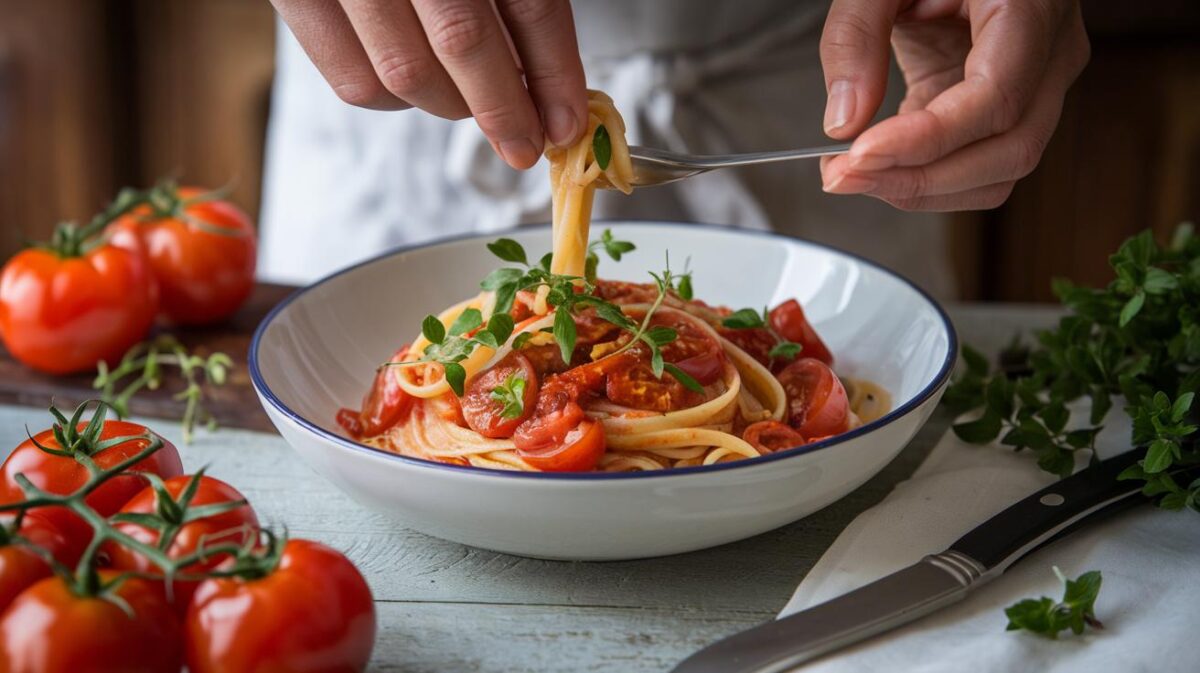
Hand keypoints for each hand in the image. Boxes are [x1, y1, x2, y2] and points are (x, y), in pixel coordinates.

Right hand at [270, 0, 586, 168]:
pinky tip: (413, 86)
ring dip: (449, 105)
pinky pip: (352, 81)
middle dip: (503, 108)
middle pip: (463, 41)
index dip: (553, 71)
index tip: (565, 118)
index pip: (529, 3)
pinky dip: (393, 101)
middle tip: (524, 142)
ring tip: (468, 102)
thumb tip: (543, 79)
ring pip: (404, 73)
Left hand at [818, 0, 1089, 210]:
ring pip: (1000, 171)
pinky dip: (926, 176)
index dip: (928, 140)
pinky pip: (978, 163)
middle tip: (842, 178)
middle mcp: (1051, 53)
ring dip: (922, 188)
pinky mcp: (1003, 106)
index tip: (861, 154)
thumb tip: (842, 122)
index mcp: (1031, 6)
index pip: (997, 99)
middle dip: (919, 179)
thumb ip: (855, 36)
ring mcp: (1036, 85)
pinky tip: (877, 163)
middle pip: (1009, 150)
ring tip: (853, 175)